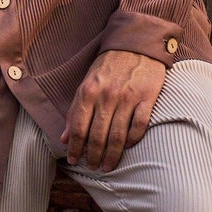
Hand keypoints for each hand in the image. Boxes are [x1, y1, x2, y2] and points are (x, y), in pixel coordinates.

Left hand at [63, 50, 166, 172]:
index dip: (75, 147)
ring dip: (112, 155)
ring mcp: (128, 97)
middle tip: (93, 167)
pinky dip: (132, 140)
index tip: (74, 159)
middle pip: (98, 136)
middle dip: (94, 156)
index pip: (78, 127)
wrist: (136, 44)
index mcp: (89, 92)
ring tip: (108, 166)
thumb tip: (63, 138)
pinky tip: (127, 147)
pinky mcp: (148, 97)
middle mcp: (107, 96)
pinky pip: (139, 126)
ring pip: (118, 136)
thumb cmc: (109, 66)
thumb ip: (75, 111)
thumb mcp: (86, 83)